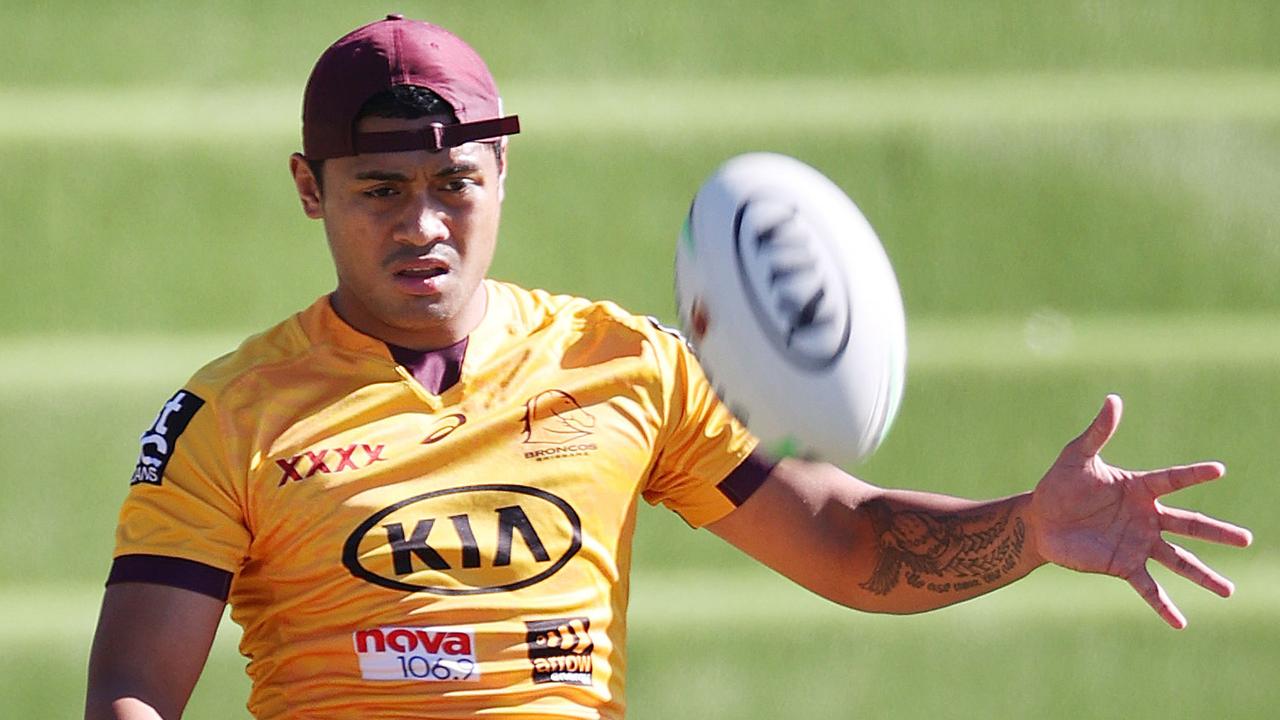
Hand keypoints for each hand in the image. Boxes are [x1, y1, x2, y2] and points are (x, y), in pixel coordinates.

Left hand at [1029, 394, 1252, 628]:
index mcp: (1139, 489)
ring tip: (1229, 591)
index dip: (1193, 474)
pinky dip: (1164, 605)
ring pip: (1178, 559)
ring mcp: (1137, 543)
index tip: (1218, 469)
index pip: (1172, 480)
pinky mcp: (1122, 565)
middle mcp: (1146, 518)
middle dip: (1217, 533)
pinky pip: (1148, 587)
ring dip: (1203, 575)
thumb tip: (1114, 399)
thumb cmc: (1059, 484)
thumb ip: (1099, 432)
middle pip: (1189, 524)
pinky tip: (1181, 622)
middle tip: (1246, 539)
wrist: (1039, 519)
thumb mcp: (1077, 456)